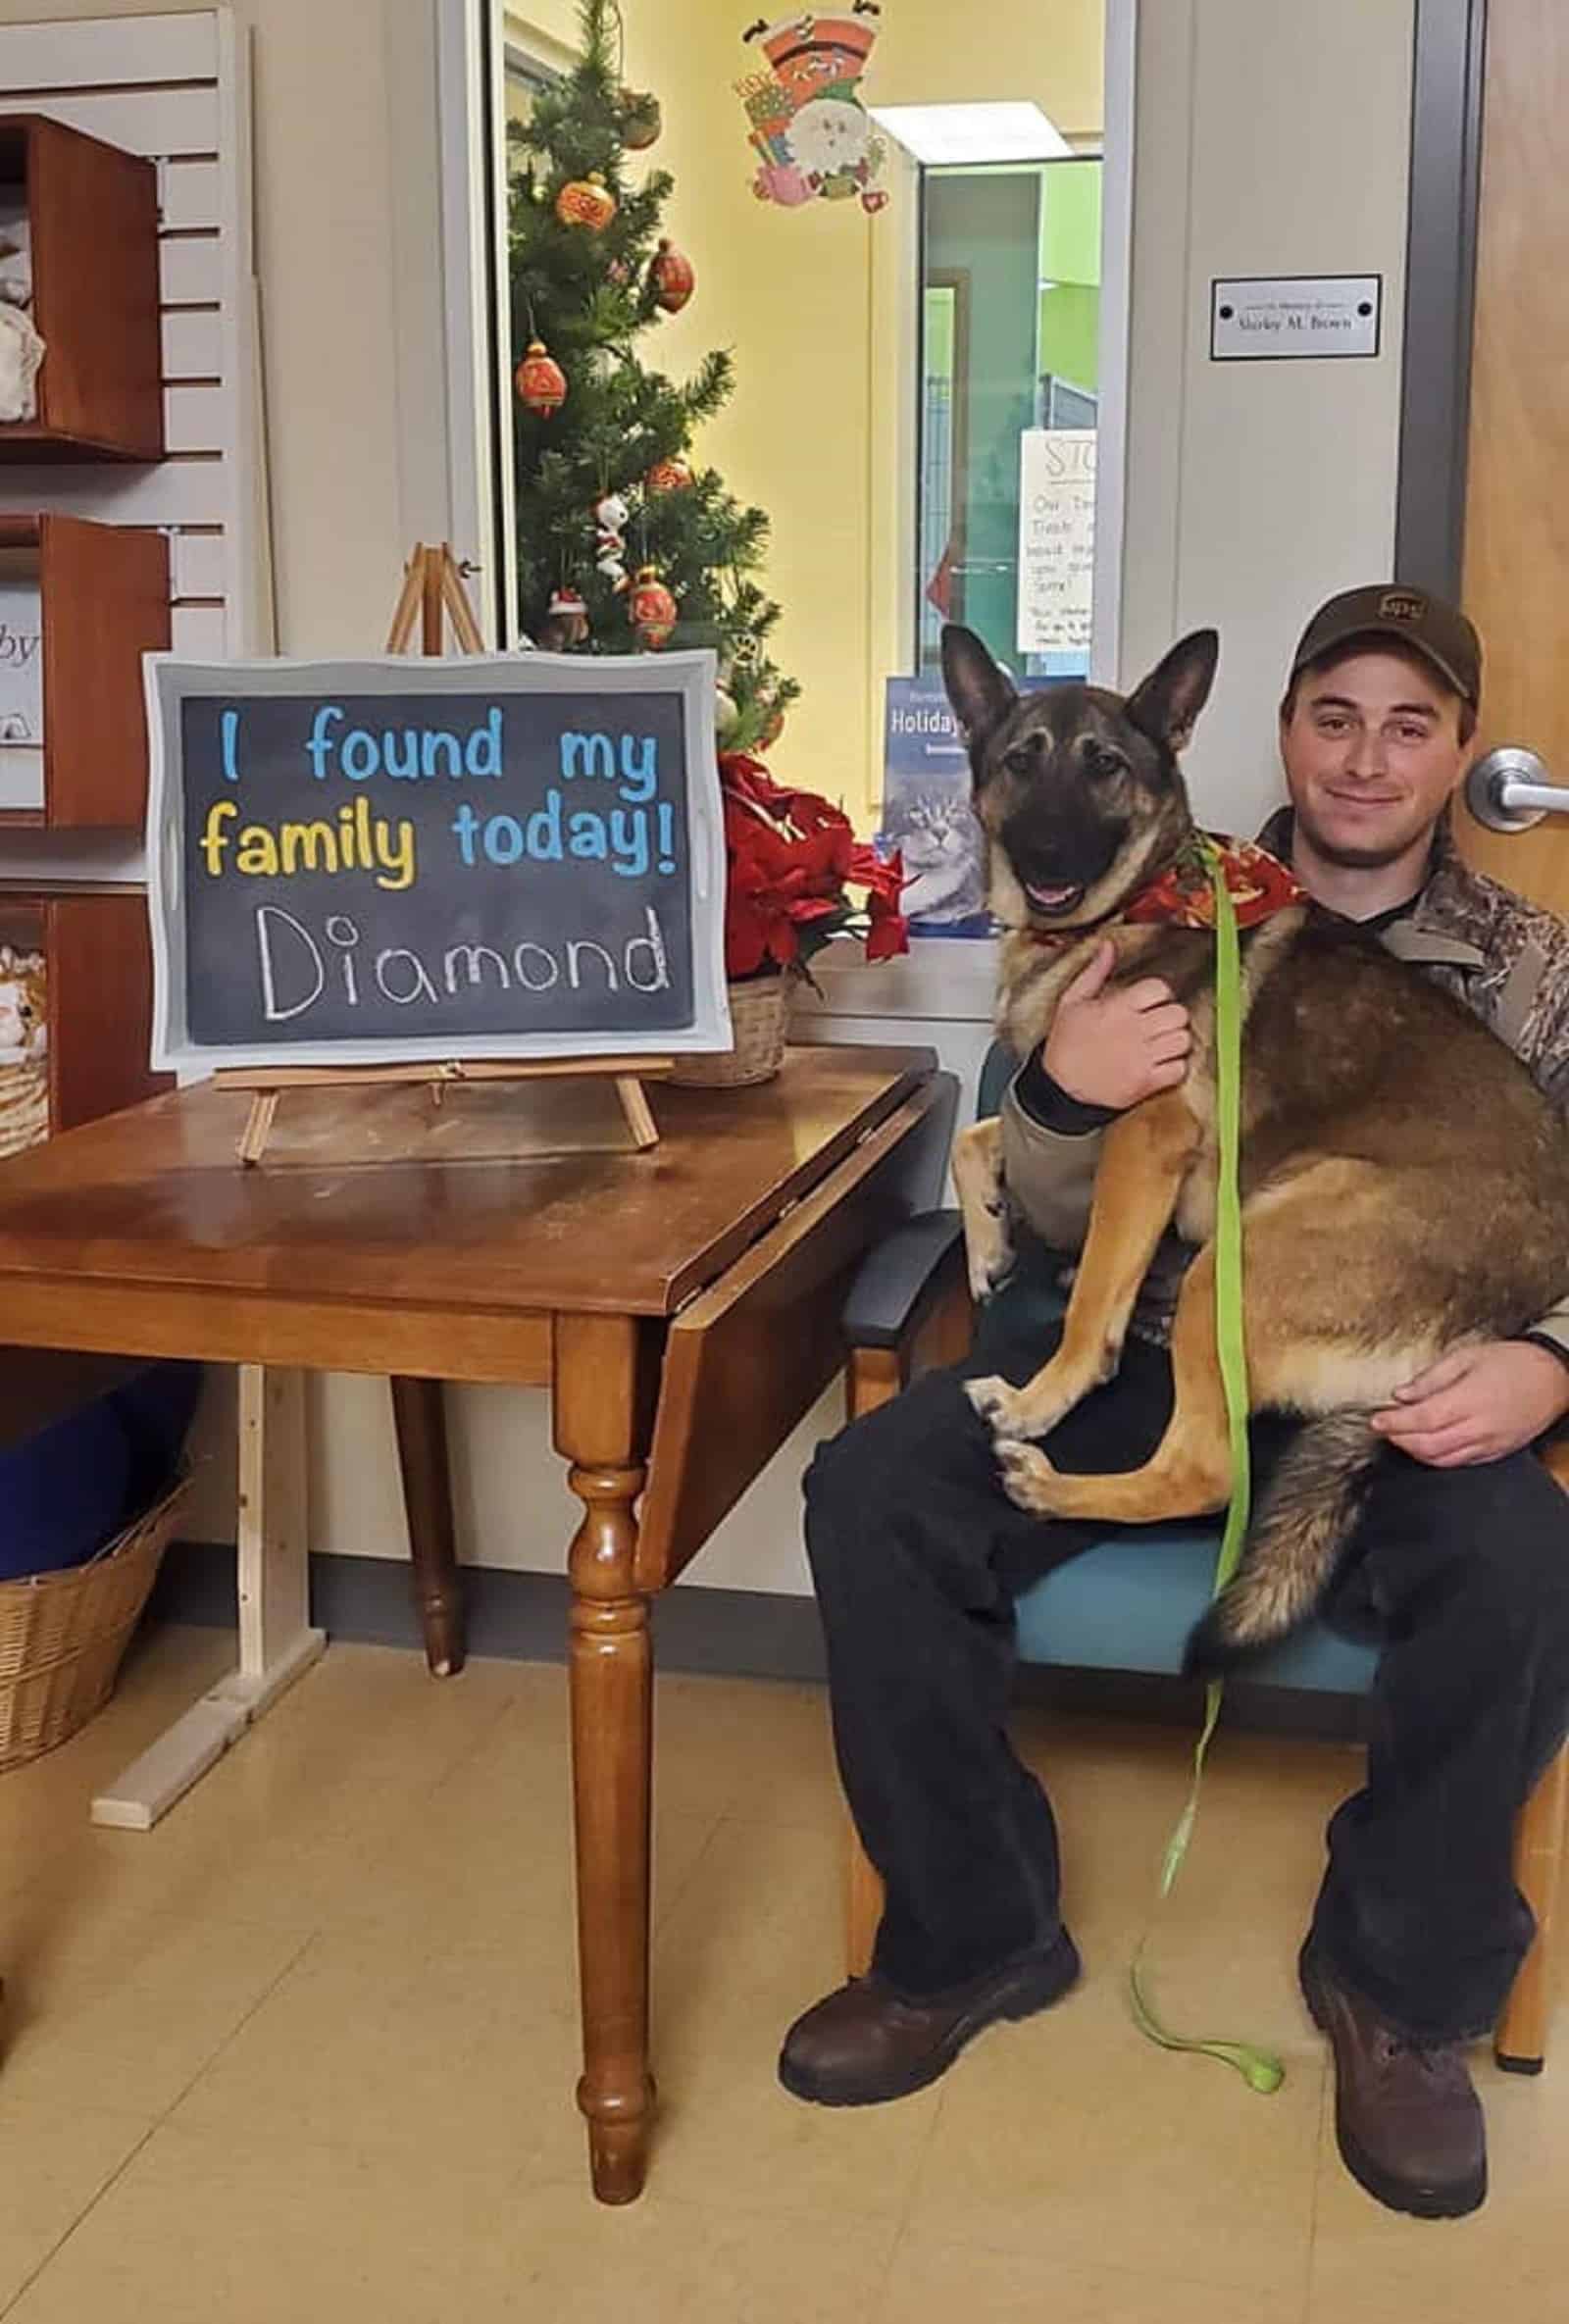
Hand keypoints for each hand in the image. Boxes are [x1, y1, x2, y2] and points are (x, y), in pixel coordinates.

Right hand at [1043, 939, 1191, 1110]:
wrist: (1058, 1087)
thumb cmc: (1065, 1044)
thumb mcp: (1071, 1001)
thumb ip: (1095, 972)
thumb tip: (1108, 946)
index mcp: (1117, 1008)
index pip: (1160, 988)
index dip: (1159, 993)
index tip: (1151, 1001)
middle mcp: (1134, 1031)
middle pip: (1178, 1013)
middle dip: (1171, 1015)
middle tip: (1159, 1022)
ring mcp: (1142, 1058)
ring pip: (1183, 1040)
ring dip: (1176, 1040)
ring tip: (1163, 1042)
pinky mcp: (1146, 1082)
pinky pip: (1179, 1069)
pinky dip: (1175, 1066)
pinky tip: (1161, 1063)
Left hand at [1371, 1342, 1568, 1465]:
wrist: (1553, 1377)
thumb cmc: (1513, 1363)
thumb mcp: (1467, 1357)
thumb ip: (1431, 1378)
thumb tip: (1402, 1394)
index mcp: (1470, 1400)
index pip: (1422, 1419)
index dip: (1394, 1423)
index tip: (1376, 1420)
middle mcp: (1479, 1427)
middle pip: (1428, 1445)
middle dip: (1399, 1439)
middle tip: (1384, 1429)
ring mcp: (1489, 1444)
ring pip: (1442, 1460)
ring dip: (1415, 1452)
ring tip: (1401, 1437)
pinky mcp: (1496, 1452)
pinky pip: (1460, 1463)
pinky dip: (1437, 1459)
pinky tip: (1426, 1447)